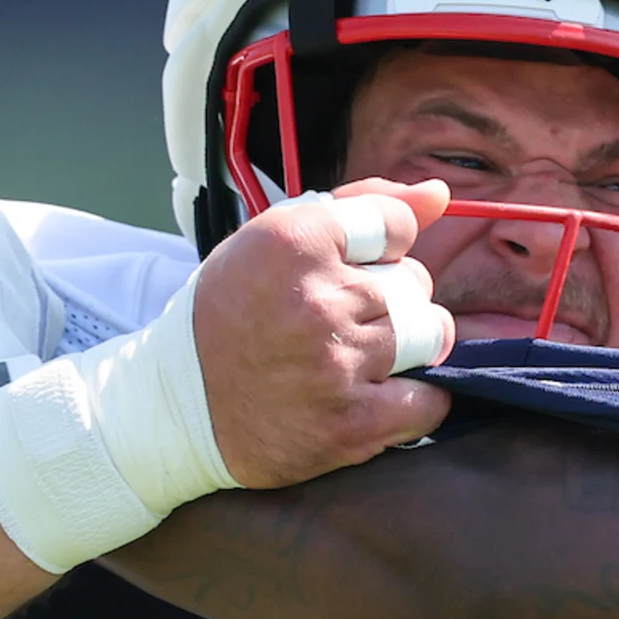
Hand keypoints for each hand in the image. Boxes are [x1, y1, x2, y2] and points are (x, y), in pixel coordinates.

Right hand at [191, 178, 459, 487]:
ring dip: (408, 345)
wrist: (178, 408)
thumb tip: (439, 194)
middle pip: (416, 282)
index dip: (385, 247)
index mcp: (293, 241)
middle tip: (343, 320)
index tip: (357, 267)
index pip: (396, 224)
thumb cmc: (233, 315)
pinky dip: (415, 399)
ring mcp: (338, 364)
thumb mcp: (274, 241)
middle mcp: (319, 299)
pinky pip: (430, 400)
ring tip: (361, 355)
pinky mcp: (353, 424)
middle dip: (392, 298)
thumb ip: (361, 206)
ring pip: (429, 334)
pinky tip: (378, 395)